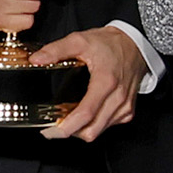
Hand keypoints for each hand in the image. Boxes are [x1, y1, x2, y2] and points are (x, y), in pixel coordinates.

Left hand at [28, 25, 144, 140]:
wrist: (136, 44)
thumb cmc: (110, 44)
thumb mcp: (80, 40)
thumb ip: (56, 49)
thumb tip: (36, 59)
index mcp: (106, 81)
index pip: (86, 113)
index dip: (66, 127)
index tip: (50, 130)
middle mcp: (118, 97)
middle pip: (92, 130)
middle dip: (70, 132)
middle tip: (53, 128)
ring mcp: (125, 106)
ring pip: (99, 131)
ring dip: (81, 130)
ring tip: (67, 121)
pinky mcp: (128, 111)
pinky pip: (107, 126)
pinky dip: (94, 126)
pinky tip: (85, 115)